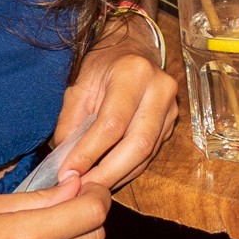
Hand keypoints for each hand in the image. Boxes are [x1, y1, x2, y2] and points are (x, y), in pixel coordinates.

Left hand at [49, 16, 178, 189]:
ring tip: (91, 186)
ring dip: (117, 175)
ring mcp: (171, 107)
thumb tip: (65, 163)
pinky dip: (127, 170)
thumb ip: (70, 123)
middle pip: (137, 144)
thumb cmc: (103, 66)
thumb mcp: (79, 85)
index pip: (112, 123)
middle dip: (107, 173)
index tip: (67, 173)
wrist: (133, 49)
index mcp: (134, 73)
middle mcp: (159, 89)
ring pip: (147, 154)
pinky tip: (108, 176)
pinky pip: (151, 154)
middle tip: (81, 189)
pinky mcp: (172, 123)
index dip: (89, 153)